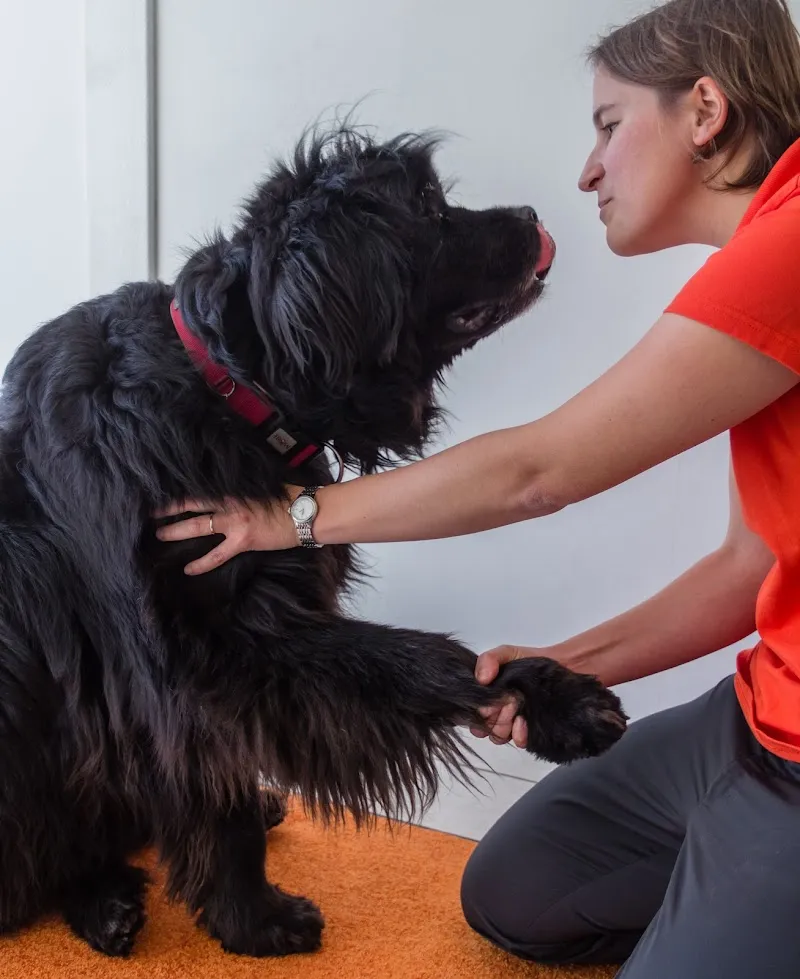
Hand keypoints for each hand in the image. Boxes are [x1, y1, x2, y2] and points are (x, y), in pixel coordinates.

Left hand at [153, 488, 301, 573]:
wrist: (306, 513)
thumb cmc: (290, 497)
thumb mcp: (264, 485)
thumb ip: (246, 486)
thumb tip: (234, 484)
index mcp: (234, 489)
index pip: (201, 488)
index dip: (181, 491)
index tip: (164, 491)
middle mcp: (230, 503)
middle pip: (192, 504)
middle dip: (169, 508)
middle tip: (150, 512)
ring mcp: (235, 522)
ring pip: (198, 526)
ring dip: (177, 530)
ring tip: (159, 534)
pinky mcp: (243, 540)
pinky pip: (217, 554)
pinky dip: (202, 563)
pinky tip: (188, 569)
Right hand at [469, 644, 542, 748]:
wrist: (561, 667)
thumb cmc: (530, 661)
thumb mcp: (506, 653)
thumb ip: (489, 659)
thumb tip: (481, 678)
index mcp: (486, 696)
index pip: (469, 712)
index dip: (476, 710)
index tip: (487, 703)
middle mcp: (495, 711)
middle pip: (482, 726)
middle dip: (493, 716)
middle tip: (507, 701)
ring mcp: (510, 722)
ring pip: (497, 736)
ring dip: (504, 725)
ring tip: (516, 709)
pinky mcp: (527, 731)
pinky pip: (517, 742)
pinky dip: (518, 734)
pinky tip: (523, 722)